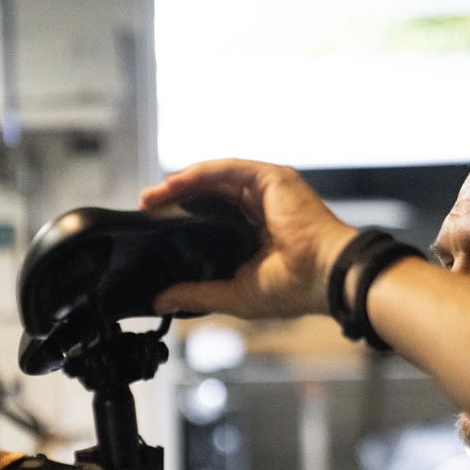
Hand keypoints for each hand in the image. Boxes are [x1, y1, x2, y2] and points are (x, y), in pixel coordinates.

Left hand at [141, 159, 357, 319]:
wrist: (324, 277)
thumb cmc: (293, 289)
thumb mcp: (233, 293)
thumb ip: (196, 292)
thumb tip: (162, 300)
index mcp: (256, 231)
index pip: (213, 217)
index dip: (183, 218)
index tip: (154, 224)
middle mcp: (262, 206)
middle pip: (210, 193)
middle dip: (175, 197)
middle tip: (146, 205)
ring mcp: (268, 190)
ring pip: (215, 178)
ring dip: (181, 183)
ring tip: (152, 195)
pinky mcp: (272, 177)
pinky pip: (228, 168)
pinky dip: (200, 174)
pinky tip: (175, 184)